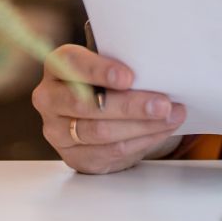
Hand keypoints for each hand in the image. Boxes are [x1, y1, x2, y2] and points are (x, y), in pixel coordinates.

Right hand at [32, 44, 186, 174]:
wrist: (100, 113)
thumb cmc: (109, 80)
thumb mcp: (113, 65)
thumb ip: (126, 64)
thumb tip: (160, 70)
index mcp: (58, 66)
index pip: (72, 64)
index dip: (100, 71)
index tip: (129, 77)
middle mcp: (50, 98)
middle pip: (87, 104)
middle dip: (130, 105)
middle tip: (163, 104)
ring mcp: (58, 130)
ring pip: (99, 131)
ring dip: (141, 125)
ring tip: (171, 116)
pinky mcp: (74, 156)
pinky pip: (109, 151)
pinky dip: (140, 140)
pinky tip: (160, 130)